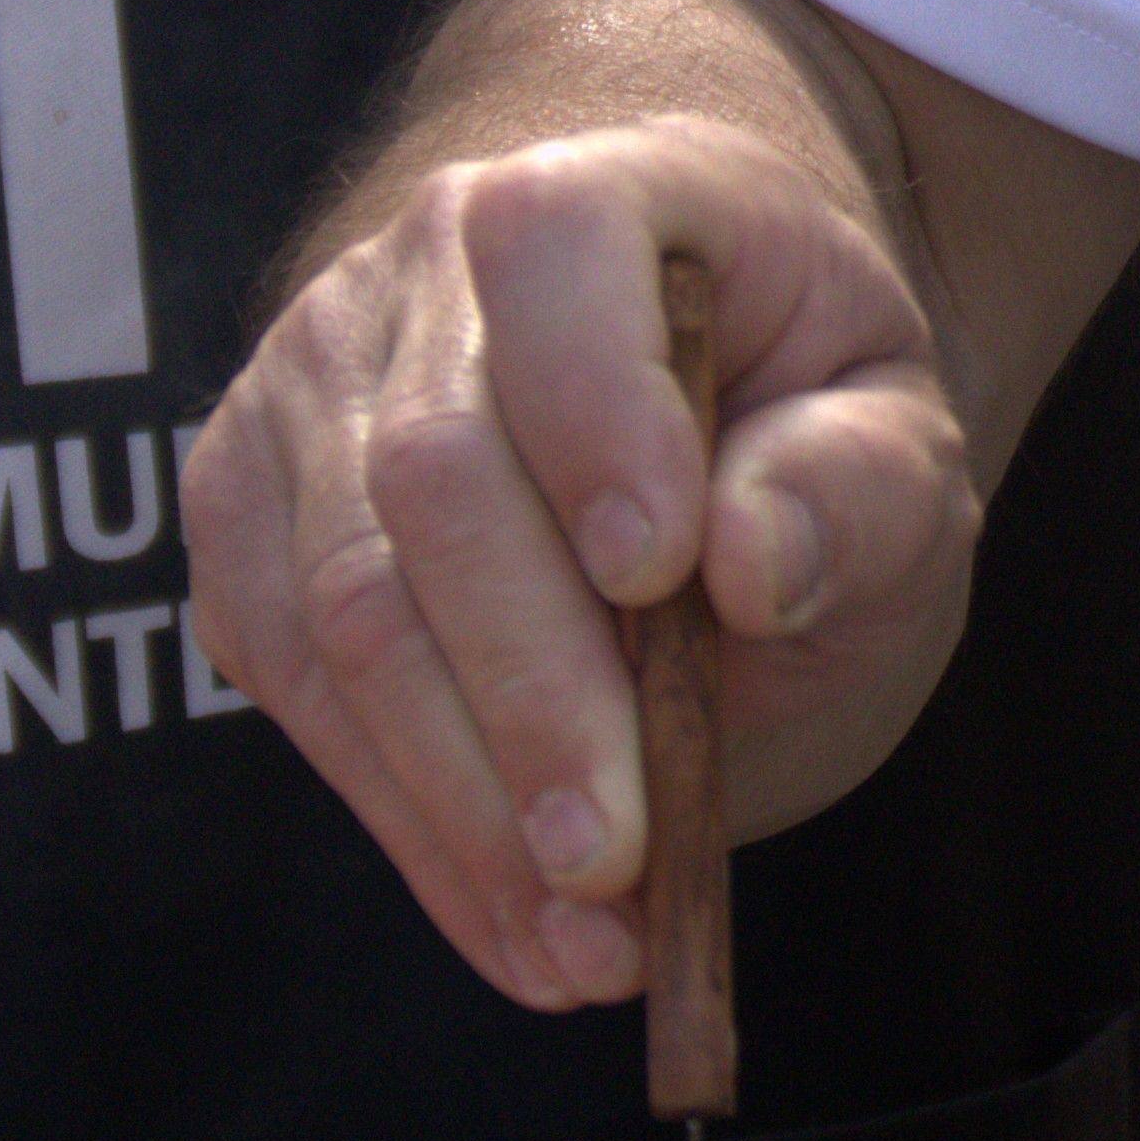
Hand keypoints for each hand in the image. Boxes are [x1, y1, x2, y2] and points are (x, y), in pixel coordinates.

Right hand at [183, 116, 983, 1012]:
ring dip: (458, 805)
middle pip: (429, 484)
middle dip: (526, 699)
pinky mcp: (244, 528)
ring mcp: (299, 400)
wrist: (655, 390)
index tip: (664, 578)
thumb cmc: (782, 409)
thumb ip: (860, 483)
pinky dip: (406, 827)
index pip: (552, 260)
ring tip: (581, 948)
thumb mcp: (896, 431)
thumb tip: (748, 560)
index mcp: (589, 193)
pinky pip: (287, 688)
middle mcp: (408, 276)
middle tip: (618, 869)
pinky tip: (512, 921)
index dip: (596, 416)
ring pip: (335, 611)